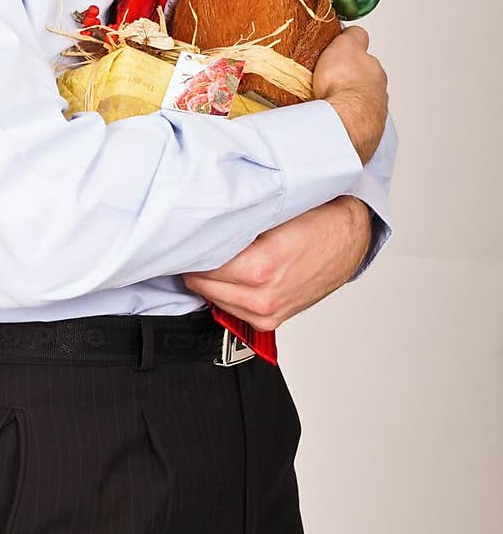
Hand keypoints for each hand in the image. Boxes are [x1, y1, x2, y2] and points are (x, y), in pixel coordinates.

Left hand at [182, 196, 372, 330]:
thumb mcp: (273, 213)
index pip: (201, 265)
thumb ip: (235, 223)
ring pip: (212, 298)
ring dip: (208, 278)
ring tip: (215, 254)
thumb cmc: (317, 221)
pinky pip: (230, 308)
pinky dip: (224, 291)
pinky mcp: (270, 320)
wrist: (349, 238)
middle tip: (195, 242)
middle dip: (196, 262)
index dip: (190, 246)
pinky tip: (231, 272)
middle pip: (201, 283)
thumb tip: (200, 223)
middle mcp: (262, 297)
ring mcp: (266, 313)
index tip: (184, 235)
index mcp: (260, 269)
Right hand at [312, 24, 387, 164]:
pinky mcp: (365, 131)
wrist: (343, 120)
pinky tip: (331, 117)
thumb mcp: (344, 45)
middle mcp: (379, 89)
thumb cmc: (343, 84)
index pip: (365, 54)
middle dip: (349, 79)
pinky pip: (354, 121)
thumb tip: (352, 31)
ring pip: (360, 102)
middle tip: (328, 81)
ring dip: (347, 101)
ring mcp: (374, 111)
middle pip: (364, 79)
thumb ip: (351, 36)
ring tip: (326, 101)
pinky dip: (345, 119)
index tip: (343, 53)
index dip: (352, 51)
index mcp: (375, 68)